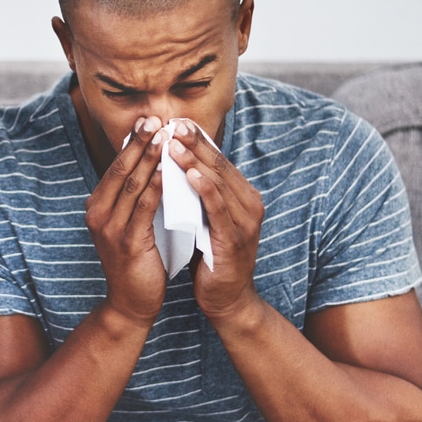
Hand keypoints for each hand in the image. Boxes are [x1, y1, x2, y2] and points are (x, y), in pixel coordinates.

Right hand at [84, 116, 168, 325]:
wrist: (131, 303)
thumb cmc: (138, 260)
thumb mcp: (131, 223)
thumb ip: (136, 197)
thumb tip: (154, 163)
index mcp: (97, 206)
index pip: (115, 166)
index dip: (132, 142)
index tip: (148, 119)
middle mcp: (97, 214)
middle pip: (120, 169)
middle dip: (139, 143)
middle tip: (156, 119)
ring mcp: (109, 229)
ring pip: (131, 184)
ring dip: (150, 159)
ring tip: (165, 137)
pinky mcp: (126, 243)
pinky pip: (143, 207)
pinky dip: (156, 186)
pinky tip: (169, 171)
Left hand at [166, 120, 264, 321]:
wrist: (226, 300)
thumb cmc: (211, 258)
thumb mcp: (204, 219)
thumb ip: (197, 195)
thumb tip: (174, 166)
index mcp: (242, 196)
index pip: (217, 160)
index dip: (197, 139)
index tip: (175, 121)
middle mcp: (249, 204)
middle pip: (218, 165)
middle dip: (195, 142)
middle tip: (173, 122)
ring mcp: (245, 221)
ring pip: (218, 181)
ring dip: (194, 160)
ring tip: (173, 143)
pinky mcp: (235, 238)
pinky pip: (219, 207)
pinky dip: (205, 188)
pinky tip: (190, 174)